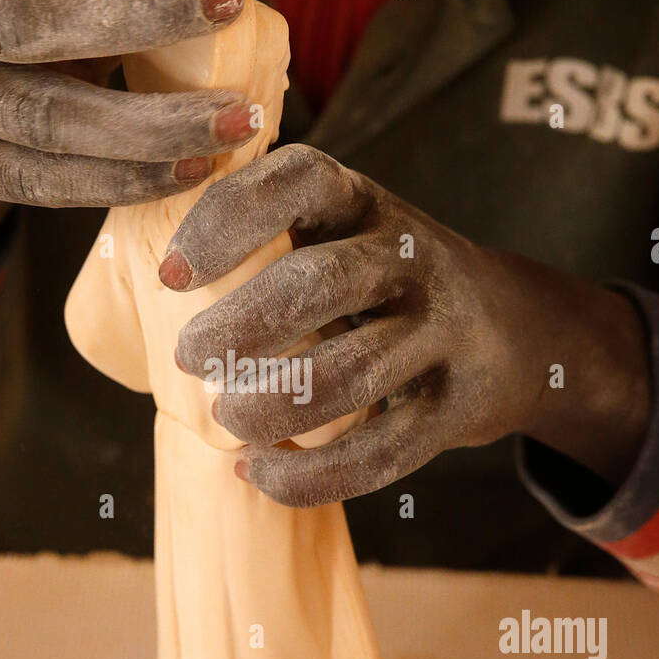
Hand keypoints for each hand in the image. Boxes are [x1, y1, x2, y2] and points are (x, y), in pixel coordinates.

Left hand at [162, 145, 651, 506]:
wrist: (516, 333)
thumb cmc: (387, 283)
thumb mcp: (344, 233)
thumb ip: (269, 240)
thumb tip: (141, 287)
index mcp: (364, 202)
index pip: (298, 184)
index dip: (227, 221)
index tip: (171, 276)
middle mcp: (410, 256)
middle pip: (323, 284)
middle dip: (242, 325)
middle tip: (189, 358)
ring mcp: (439, 334)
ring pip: (352, 374)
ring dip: (274, 404)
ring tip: (227, 419)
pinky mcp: (453, 408)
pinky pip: (380, 452)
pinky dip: (310, 475)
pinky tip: (258, 475)